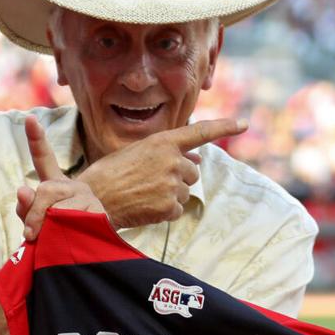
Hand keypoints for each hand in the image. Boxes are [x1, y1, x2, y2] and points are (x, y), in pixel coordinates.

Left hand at [16, 115, 104, 240]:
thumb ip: (25, 207)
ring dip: (49, 226)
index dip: (36, 139)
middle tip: (30, 234)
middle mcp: (73, 186)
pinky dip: (67, 232)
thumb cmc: (58, 235)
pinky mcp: (99, 213)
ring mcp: (88, 198)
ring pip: (60, 207)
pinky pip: (76, 221)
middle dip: (34, 213)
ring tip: (51, 240)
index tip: (29, 120)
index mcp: (55, 184)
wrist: (89, 249)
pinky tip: (72, 236)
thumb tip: (22, 190)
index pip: (44, 159)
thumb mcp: (37, 221)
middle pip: (47, 189)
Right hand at [79, 118, 245, 229]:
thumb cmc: (110, 174)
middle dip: (178, 177)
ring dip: (170, 194)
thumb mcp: (137, 153)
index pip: (200, 132)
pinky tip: (146, 207)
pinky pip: (177, 209)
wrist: (92, 199)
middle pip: (192, 171)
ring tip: (144, 194)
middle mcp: (171, 160)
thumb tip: (197, 160)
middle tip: (150, 181)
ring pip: (185, 191)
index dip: (224, 127)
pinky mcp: (169, 206)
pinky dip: (165, 211)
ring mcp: (172, 184)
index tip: (243, 124)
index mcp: (162, 142)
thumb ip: (168, 153)